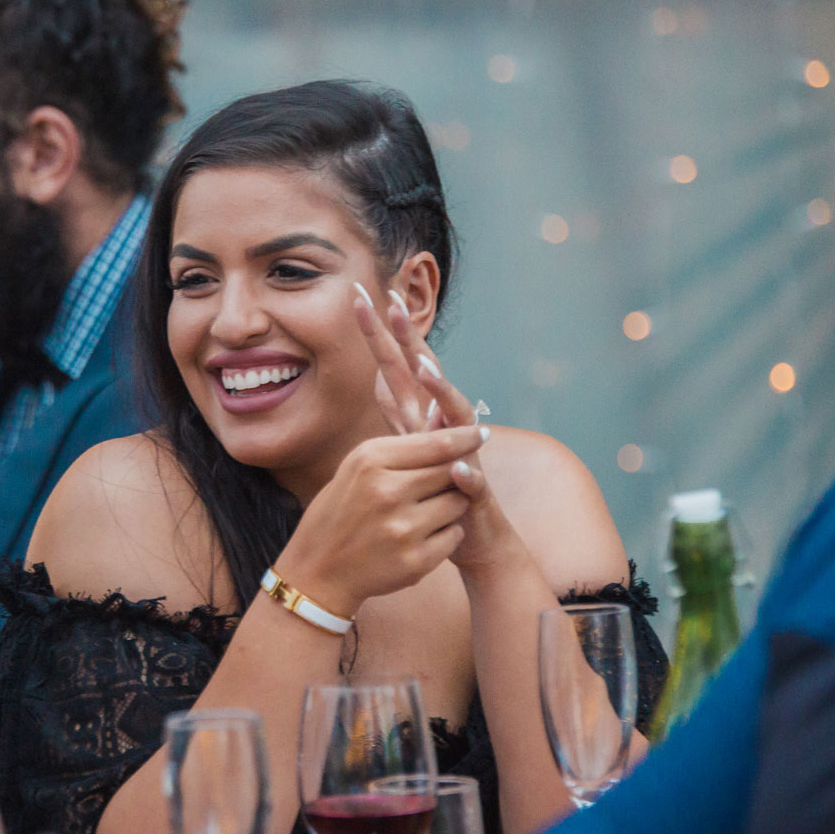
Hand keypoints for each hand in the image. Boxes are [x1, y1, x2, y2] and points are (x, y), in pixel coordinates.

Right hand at [272, 424, 485, 617]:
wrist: (318, 570)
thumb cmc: (341, 511)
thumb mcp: (357, 467)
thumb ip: (401, 447)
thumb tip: (447, 422)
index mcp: (371, 462)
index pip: (438, 444)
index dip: (465, 437)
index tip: (479, 433)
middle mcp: (388, 493)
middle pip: (452, 471)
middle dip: (453, 474)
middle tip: (440, 482)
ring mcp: (403, 529)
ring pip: (457, 504)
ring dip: (449, 505)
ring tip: (422, 513)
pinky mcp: (415, 561)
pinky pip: (454, 535)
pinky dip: (445, 534)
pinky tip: (419, 537)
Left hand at [354, 285, 525, 578]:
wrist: (476, 537)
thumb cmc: (439, 491)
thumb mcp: (410, 447)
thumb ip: (399, 413)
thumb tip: (378, 378)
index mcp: (420, 416)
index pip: (397, 366)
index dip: (380, 333)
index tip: (359, 296)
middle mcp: (443, 426)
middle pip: (425, 373)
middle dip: (409, 337)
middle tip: (392, 300)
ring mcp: (463, 453)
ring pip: (454, 417)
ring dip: (440, 392)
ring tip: (425, 369)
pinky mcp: (474, 492)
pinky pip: (470, 481)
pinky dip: (464, 474)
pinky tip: (457, 468)